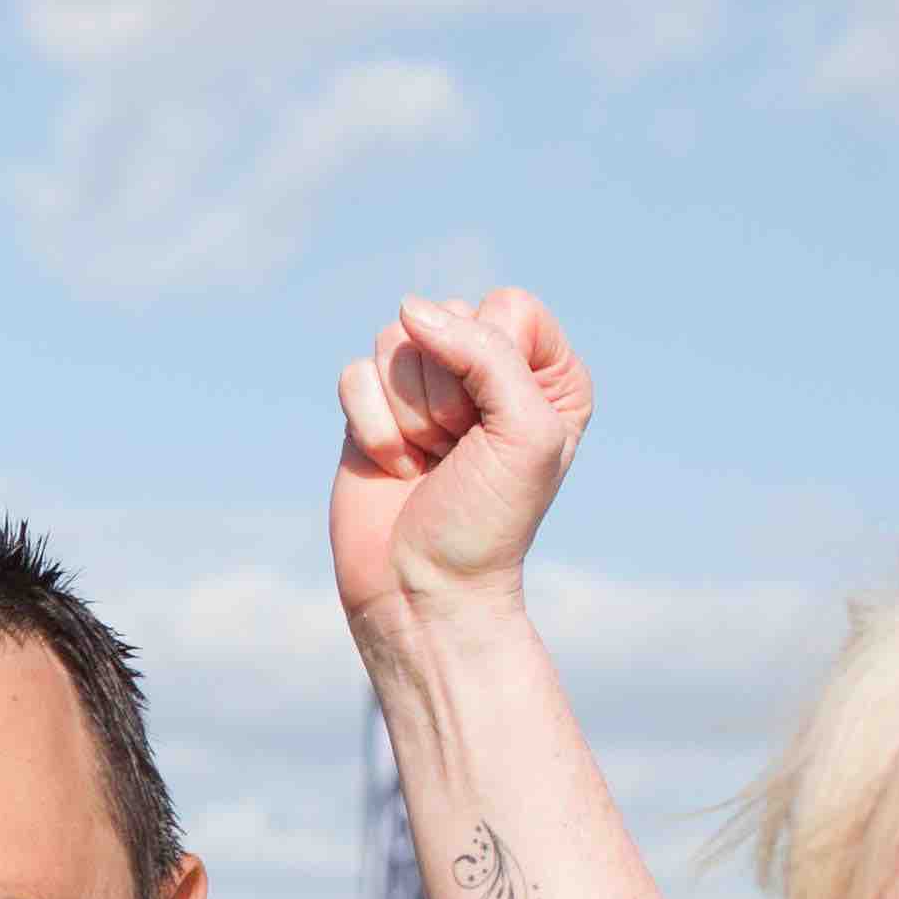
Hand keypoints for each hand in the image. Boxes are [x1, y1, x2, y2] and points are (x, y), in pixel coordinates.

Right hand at [332, 287, 590, 635]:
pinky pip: (354, 375)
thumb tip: (408, 308)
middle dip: (445, 395)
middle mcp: (485, 371)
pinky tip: (394, 466)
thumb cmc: (488, 521)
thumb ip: (484, 353)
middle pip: (445, 318)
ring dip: (407, 415)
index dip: (490, 361)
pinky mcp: (371, 409)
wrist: (423, 590)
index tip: (492, 426)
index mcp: (544, 372)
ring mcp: (425, 388)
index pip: (506, 308)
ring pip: (394, 343)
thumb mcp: (522, 430)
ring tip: (427, 461)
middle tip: (457, 452)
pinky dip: (369, 426)